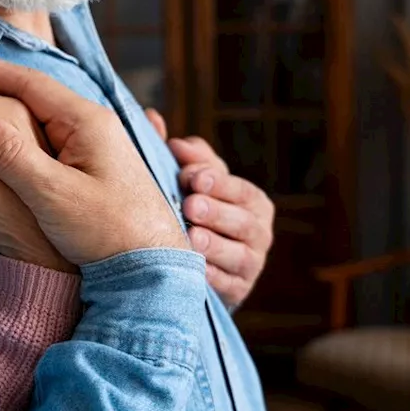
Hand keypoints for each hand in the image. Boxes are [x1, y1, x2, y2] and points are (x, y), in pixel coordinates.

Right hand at [0, 48, 187, 267]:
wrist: (157, 268)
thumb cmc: (110, 236)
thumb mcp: (56, 198)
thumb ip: (14, 158)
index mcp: (85, 122)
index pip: (26, 84)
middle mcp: (92, 123)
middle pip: (30, 90)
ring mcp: (95, 142)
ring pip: (38, 107)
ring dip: (1, 93)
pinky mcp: (94, 162)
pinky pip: (46, 126)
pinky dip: (17, 117)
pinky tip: (8, 122)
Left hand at [145, 109, 274, 307]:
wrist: (190, 268)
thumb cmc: (190, 213)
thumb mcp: (188, 182)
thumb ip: (176, 154)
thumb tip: (152, 118)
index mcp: (250, 200)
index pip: (240, 188)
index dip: (217, 180)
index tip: (190, 175)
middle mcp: (257, 232)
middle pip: (244, 221)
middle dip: (217, 211)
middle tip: (191, 205)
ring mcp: (250, 265)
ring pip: (240, 255)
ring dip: (216, 246)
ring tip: (192, 238)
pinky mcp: (238, 292)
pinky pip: (229, 286)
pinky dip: (213, 278)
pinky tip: (195, 271)